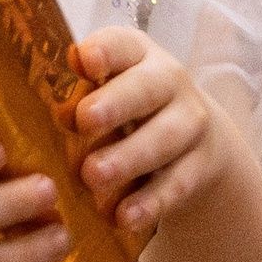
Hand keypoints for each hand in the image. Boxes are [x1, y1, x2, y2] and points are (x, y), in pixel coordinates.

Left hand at [71, 26, 232, 235]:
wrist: (195, 139)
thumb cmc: (128, 109)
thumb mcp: (106, 92)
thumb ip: (82, 97)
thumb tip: (60, 111)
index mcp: (137, 55)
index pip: (123, 44)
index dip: (104, 50)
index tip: (83, 61)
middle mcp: (170, 82)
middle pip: (147, 89)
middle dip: (116, 104)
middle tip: (84, 121)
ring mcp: (191, 124)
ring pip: (164, 138)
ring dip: (129, 157)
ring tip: (93, 175)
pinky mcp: (201, 166)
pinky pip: (177, 184)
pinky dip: (150, 202)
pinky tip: (124, 217)